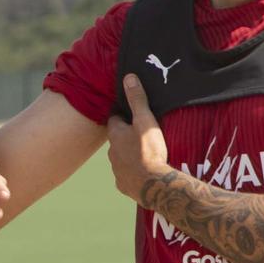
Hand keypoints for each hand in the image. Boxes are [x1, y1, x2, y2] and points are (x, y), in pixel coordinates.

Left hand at [106, 74, 170, 201]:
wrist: (152, 184)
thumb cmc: (149, 150)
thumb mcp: (146, 121)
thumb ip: (137, 100)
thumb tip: (128, 78)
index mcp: (115, 135)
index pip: (115, 120)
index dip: (123, 116)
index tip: (132, 115)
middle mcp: (111, 152)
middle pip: (117, 140)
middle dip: (126, 136)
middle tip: (141, 134)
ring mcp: (116, 170)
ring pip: (121, 158)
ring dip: (129, 155)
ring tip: (145, 155)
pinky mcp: (123, 185)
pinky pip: (126, 176)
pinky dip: (132, 173)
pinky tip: (142, 173)